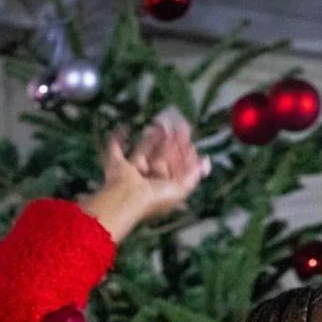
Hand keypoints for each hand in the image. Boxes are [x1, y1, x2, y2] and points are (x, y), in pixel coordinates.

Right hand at [79, 110, 209, 243]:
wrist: (127, 197)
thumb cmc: (154, 197)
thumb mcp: (180, 189)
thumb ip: (193, 175)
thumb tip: (206, 162)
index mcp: (163, 189)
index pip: (176, 169)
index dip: (184, 156)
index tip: (190, 142)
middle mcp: (147, 181)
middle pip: (161, 158)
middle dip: (171, 144)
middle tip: (179, 127)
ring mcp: (131, 173)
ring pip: (144, 151)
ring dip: (152, 139)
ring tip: (161, 124)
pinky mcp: (116, 164)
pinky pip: (115, 149)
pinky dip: (117, 139)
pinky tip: (123, 128)